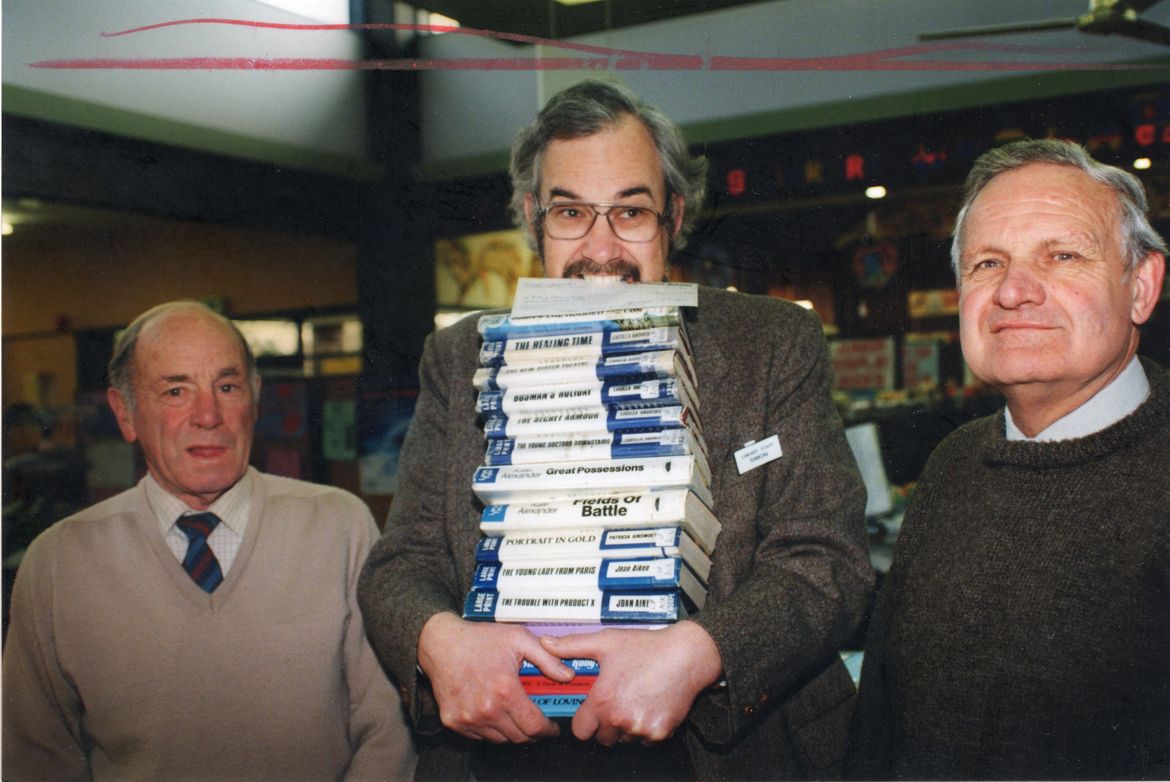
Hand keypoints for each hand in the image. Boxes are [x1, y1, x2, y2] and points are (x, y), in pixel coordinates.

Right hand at [418, 612, 572, 742]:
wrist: (441, 643)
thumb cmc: (480, 639)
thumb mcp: (518, 639)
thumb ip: (547, 658)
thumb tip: (569, 675)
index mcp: (504, 691)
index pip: (534, 726)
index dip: (548, 730)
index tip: (552, 727)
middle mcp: (485, 710)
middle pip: (519, 737)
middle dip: (533, 732)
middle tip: (537, 721)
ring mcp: (467, 719)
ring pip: (500, 739)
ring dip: (512, 731)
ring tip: (516, 715)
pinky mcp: (453, 722)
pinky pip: (480, 737)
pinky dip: (491, 730)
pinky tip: (495, 713)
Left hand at [540, 620, 722, 745]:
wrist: (687, 655)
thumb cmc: (647, 647)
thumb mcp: (606, 642)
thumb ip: (572, 646)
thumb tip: (546, 644)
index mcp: (602, 700)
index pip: (580, 731)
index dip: (584, 720)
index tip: (592, 710)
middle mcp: (619, 719)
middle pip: (602, 738)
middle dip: (605, 724)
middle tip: (617, 701)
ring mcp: (640, 729)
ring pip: (624, 740)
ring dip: (625, 728)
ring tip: (635, 700)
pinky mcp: (659, 734)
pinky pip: (645, 741)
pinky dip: (645, 729)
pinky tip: (649, 706)